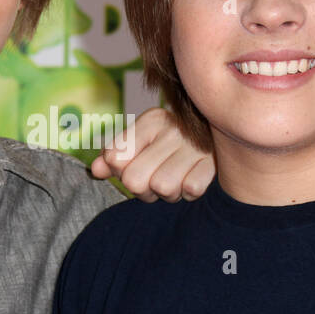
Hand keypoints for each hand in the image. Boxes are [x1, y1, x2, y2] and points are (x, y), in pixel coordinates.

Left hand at [91, 106, 214, 201]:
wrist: (219, 136)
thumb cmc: (170, 144)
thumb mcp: (140, 142)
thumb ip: (115, 155)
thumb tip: (96, 170)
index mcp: (151, 120)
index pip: (115, 158)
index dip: (120, 171)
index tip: (134, 165)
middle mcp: (173, 128)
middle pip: (135, 180)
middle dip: (142, 189)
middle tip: (154, 179)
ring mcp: (195, 145)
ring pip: (163, 188)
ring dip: (167, 193)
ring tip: (175, 179)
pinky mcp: (213, 162)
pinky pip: (191, 190)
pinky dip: (189, 192)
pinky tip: (191, 178)